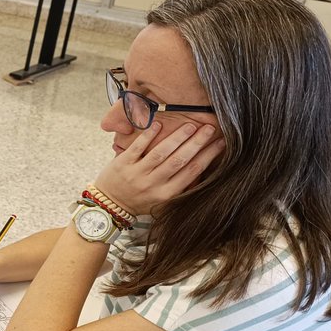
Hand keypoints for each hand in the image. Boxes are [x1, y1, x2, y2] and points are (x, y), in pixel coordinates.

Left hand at [94, 121, 224, 215]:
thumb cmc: (139, 201)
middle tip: (210, 128)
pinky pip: (138, 147)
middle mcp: (153, 184)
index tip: (220, 142)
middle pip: (180, 160)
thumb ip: (180, 186)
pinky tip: (159, 124)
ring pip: (161, 153)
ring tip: (191, 125)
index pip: (192, 172)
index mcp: (166, 194)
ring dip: (177, 137)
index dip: (208, 156)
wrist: (109, 205)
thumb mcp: (163, 200)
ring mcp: (137, 173)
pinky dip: (149, 136)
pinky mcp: (123, 164)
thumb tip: (202, 166)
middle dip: (197, 143)